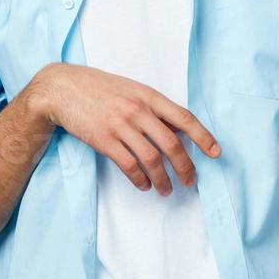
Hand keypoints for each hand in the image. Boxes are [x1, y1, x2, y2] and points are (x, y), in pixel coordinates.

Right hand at [32, 63, 219, 194]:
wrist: (63, 88)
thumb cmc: (100, 88)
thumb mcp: (132, 89)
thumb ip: (154, 107)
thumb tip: (178, 129)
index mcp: (149, 96)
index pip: (184, 118)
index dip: (203, 136)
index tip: (216, 152)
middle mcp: (138, 110)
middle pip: (171, 144)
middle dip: (185, 167)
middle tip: (190, 182)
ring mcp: (121, 125)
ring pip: (151, 159)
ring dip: (163, 179)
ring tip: (166, 190)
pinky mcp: (104, 140)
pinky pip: (129, 165)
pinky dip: (140, 179)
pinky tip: (144, 185)